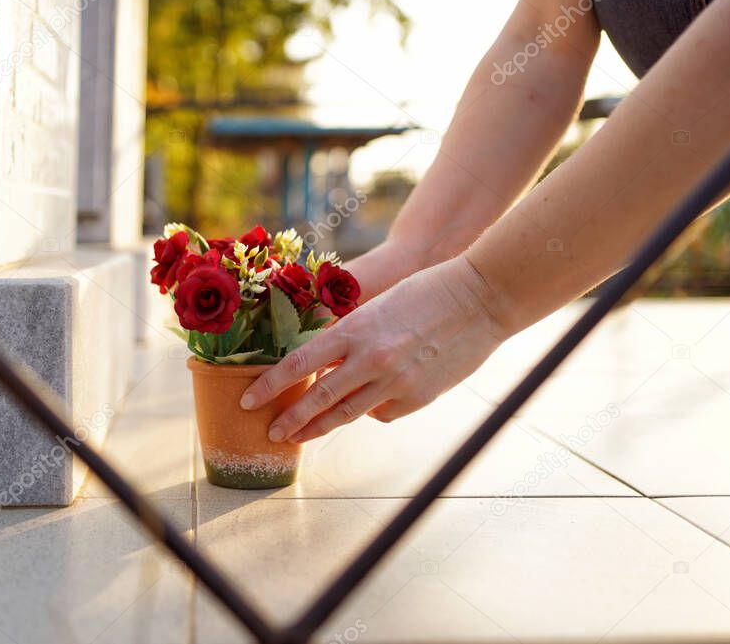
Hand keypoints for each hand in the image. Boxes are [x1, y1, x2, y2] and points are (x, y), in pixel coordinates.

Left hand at [240, 255, 508, 442]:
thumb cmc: (425, 292)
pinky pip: (383, 412)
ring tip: (298, 436)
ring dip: (320, 427)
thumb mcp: (375, 308)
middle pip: (319, 399)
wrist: (480, 299)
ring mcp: (396, 382)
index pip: (300, 363)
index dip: (270, 385)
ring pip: (348, 414)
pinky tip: (372, 402)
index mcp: (355, 330)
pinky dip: (373, 410)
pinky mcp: (418, 398)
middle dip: (291, 420)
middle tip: (271, 433)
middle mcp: (371, 359)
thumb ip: (349, 337)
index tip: (249, 399)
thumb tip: (325, 366)